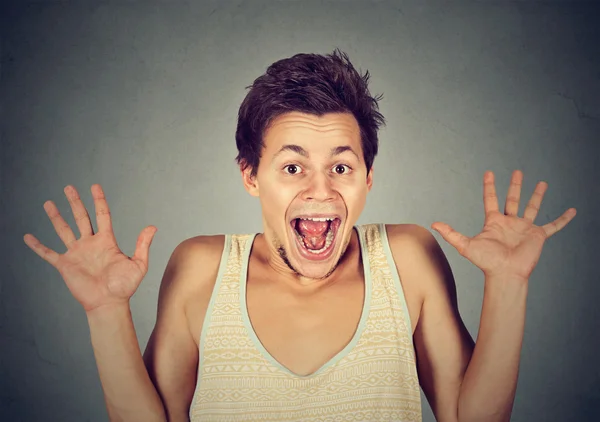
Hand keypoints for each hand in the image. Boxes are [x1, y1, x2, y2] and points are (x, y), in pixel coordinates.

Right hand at [23, 184, 157, 312]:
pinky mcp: (65, 265)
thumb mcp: (138, 264)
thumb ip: (143, 245)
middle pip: (81, 218)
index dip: (99, 200)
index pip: (102, 215)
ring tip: (48, 203)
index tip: (94, 186)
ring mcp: (76, 253)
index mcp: (106, 241)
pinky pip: (48, 253)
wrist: (109, 304)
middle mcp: (90, 244)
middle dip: (75, 202)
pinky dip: (37, 246)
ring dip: (56, 217)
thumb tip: (152, 227)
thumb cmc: (125, 287)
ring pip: (64, 230)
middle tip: (68, 187)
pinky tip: (28, 237)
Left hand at [430, 170, 575, 280]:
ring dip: (538, 195)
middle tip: (517, 171)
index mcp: (494, 222)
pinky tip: (572, 211)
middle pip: (512, 199)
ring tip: (543, 182)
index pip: (491, 199)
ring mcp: (524, 229)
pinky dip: (563, 219)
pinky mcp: (538, 236)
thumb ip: (451, 234)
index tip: (489, 173)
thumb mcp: (466, 245)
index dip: (490, 186)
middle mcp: (510, 223)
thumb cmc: (486, 262)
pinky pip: (554, 226)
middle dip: (515, 185)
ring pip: (533, 207)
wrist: (505, 274)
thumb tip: (433, 224)